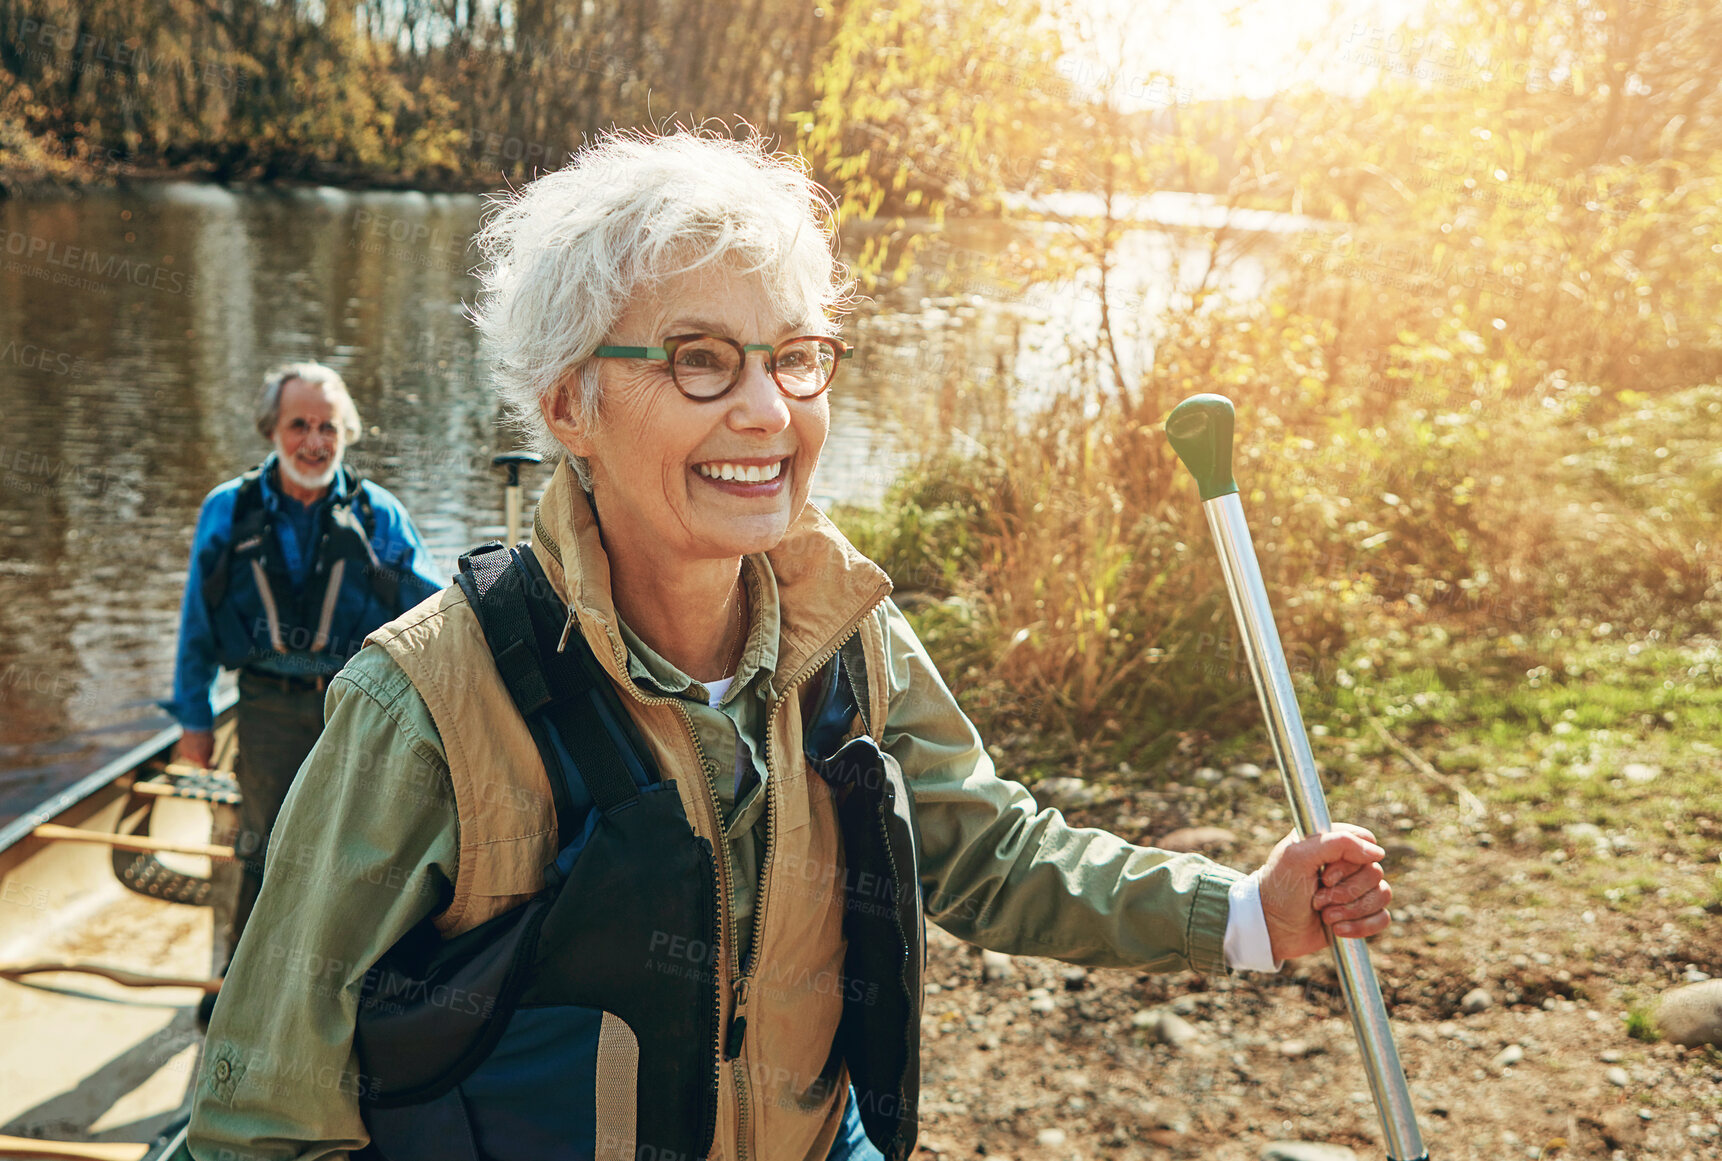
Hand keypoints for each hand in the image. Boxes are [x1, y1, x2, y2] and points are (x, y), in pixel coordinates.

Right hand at [175, 729, 214, 767]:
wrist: (194, 725)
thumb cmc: (205, 735)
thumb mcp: (212, 745)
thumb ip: (210, 754)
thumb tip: (208, 759)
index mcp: (202, 757)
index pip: (206, 767)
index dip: (211, 766)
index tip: (213, 765)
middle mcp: (192, 758)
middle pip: (199, 761)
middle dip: (203, 757)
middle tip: (206, 747)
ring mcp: (186, 754)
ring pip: (193, 757)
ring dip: (196, 753)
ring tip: (198, 742)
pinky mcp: (181, 750)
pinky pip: (187, 753)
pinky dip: (190, 750)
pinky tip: (193, 742)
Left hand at [1253, 824, 1391, 961]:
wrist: (1271, 930)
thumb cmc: (1279, 889)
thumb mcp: (1298, 857)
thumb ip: (1337, 843)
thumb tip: (1377, 852)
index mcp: (1330, 843)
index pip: (1365, 840)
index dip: (1352, 861)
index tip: (1326, 876)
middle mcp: (1345, 864)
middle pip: (1375, 871)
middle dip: (1346, 892)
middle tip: (1317, 899)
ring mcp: (1354, 890)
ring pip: (1382, 894)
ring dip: (1352, 910)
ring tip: (1325, 916)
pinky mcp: (1359, 915)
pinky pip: (1383, 918)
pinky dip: (1362, 926)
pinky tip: (1338, 930)